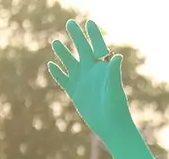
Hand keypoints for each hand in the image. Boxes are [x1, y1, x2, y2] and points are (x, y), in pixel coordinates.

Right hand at [47, 20, 133, 143]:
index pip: (97, 46)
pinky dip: (57, 73)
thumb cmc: (117, 108)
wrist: (111, 127)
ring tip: (55, 41)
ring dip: (62, 52)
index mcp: (102, 68)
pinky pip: (63, 80)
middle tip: (70, 23)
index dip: (93, 34)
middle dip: (76, 36)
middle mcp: (91, 71)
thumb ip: (113, 73)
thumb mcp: (115, 89)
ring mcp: (82, 81)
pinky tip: (51, 65)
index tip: (89, 22)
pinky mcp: (74, 92)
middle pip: (81, 49)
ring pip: (69, 62)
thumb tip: (117, 56)